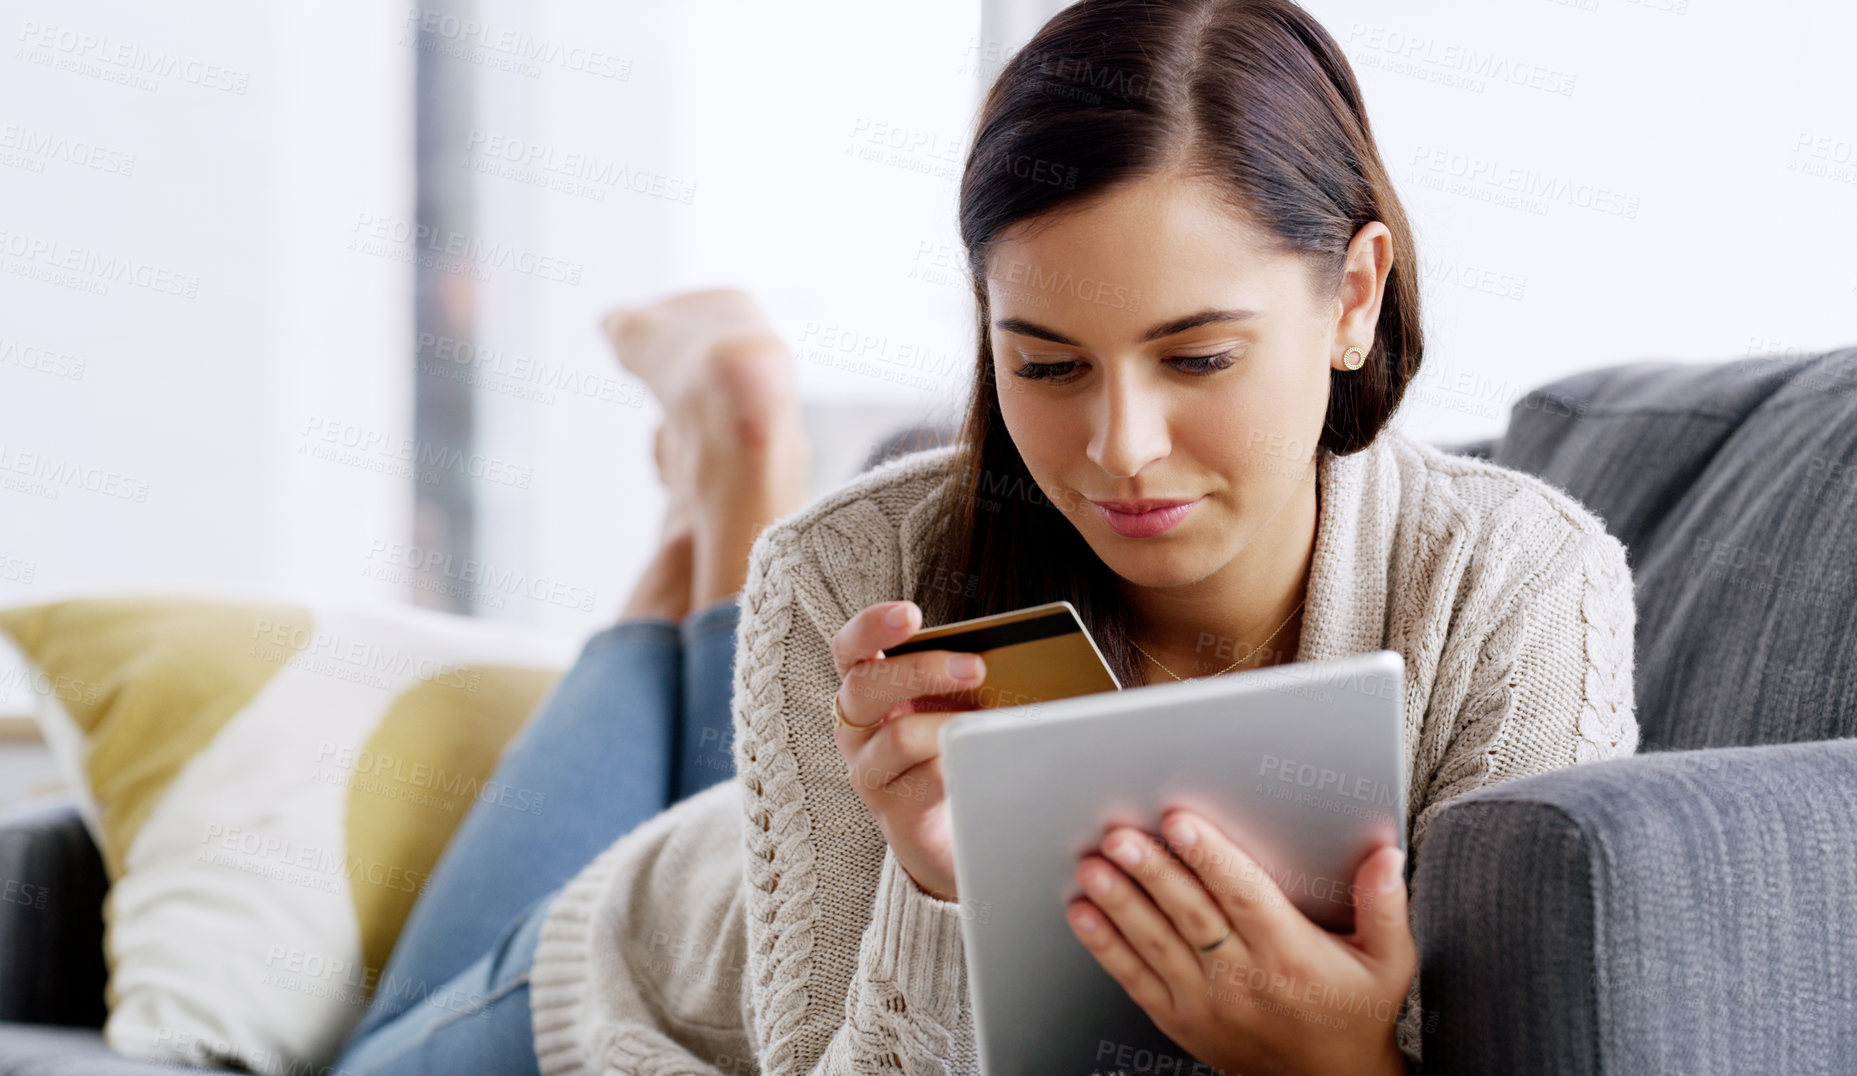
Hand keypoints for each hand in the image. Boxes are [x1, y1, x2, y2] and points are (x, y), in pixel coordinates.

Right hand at [830, 599, 987, 901]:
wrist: (956, 825)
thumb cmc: (952, 746)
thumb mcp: (949, 703)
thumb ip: (961, 677)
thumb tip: (1016, 654)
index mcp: (865, 687)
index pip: (849, 648)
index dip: (871, 627)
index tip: (911, 614)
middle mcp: (854, 726)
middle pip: (865, 687)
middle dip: (921, 671)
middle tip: (975, 667)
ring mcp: (868, 769)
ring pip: (897, 737)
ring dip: (947, 724)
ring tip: (985, 721)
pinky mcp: (893, 809)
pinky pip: (924, 782)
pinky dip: (959, 766)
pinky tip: (985, 757)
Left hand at [1066, 809, 1414, 1075]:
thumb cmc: (1355, 1015)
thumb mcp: (1388, 964)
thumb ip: (1386, 907)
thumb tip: (1387, 856)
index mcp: (1292, 955)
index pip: (1246, 898)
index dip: (1212, 859)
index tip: (1182, 825)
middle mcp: (1245, 978)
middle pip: (1191, 915)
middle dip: (1153, 872)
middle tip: (1121, 836)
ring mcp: (1206, 1002)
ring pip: (1156, 943)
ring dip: (1120, 903)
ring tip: (1093, 866)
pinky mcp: (1180, 1020)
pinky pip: (1136, 979)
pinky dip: (1106, 947)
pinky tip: (1084, 915)